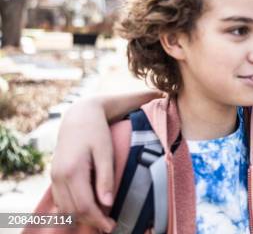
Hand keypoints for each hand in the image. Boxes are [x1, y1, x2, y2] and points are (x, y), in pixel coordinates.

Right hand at [50, 100, 115, 231]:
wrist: (79, 116)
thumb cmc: (96, 132)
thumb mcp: (106, 152)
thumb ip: (106, 179)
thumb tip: (107, 204)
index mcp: (72, 171)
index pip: (84, 206)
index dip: (98, 220)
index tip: (112, 226)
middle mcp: (59, 177)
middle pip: (73, 211)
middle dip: (91, 221)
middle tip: (109, 225)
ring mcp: (54, 176)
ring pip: (65, 208)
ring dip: (81, 217)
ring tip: (101, 218)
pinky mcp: (55, 175)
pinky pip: (61, 200)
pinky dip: (73, 208)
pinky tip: (88, 207)